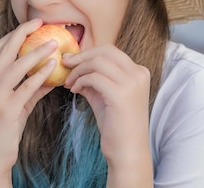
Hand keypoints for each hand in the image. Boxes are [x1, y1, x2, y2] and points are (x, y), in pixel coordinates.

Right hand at [0, 18, 56, 184]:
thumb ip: (30, 88)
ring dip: (36, 52)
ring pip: (15, 66)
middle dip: (23, 33)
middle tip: (41, 23)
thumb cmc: (3, 129)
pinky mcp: (5, 109)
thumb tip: (52, 72)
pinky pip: (25, 87)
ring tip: (53, 44)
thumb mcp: (15, 105)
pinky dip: (40, 75)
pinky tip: (53, 68)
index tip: (31, 24)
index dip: (13, 34)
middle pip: (4, 51)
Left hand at [63, 45, 151, 170]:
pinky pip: (93, 77)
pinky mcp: (121, 94)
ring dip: (78, 70)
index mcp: (139, 72)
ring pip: (97, 62)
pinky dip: (80, 81)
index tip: (71, 61)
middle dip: (81, 56)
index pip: (110, 50)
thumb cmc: (115, 125)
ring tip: (69, 83)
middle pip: (104, 51)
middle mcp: (139, 74)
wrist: (127, 152)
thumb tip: (73, 65)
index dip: (87, 52)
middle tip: (65, 64)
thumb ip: (93, 79)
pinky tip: (75, 91)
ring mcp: (132, 83)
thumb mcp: (104, 95)